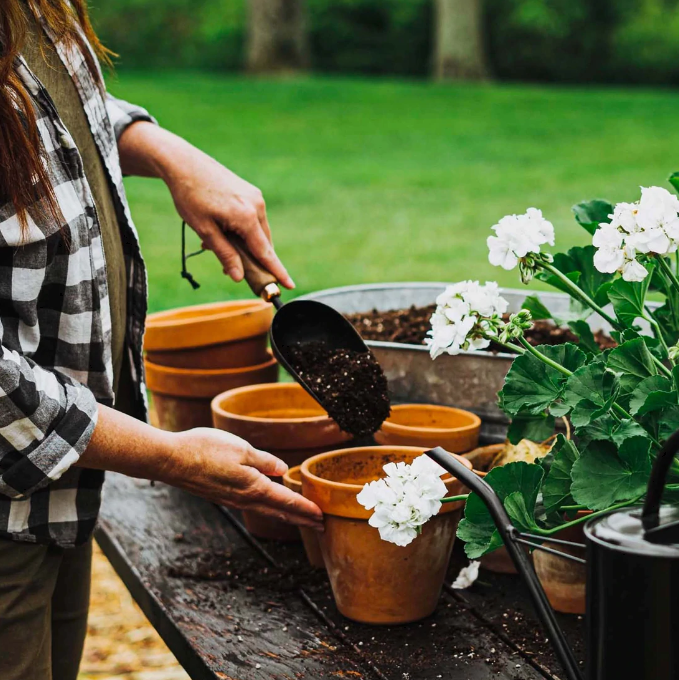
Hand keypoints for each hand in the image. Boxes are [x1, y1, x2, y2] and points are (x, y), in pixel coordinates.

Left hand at [117, 123, 293, 287]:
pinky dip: (242, 231)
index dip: (277, 271)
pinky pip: (252, 219)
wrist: (184, 163)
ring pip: (257, 232)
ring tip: (214, 244)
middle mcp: (257, 206)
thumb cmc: (190, 196)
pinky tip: (221, 229)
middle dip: (250, 259)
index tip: (290, 285)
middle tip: (227, 270)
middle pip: (263, 244)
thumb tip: (239, 277)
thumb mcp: (205, 230)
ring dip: (243, 244)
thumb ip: (225, 254)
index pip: (265, 252)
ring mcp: (256, 198)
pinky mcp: (251, 193)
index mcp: (246, 216)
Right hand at [164, 428, 322, 529]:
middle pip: (279, 512)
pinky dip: (268, 509)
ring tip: (300, 518)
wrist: (169, 460)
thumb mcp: (240, 448)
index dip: (305, 508)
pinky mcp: (221, 495)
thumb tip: (283, 471)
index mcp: (253, 487)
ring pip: (265, 511)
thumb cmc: (204, 449)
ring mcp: (231, 499)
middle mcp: (244, 499)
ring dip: (285, 516)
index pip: (286, 501)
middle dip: (300, 519)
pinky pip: (252, 506)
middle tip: (320, 525)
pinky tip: (268, 504)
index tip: (322, 516)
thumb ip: (264, 460)